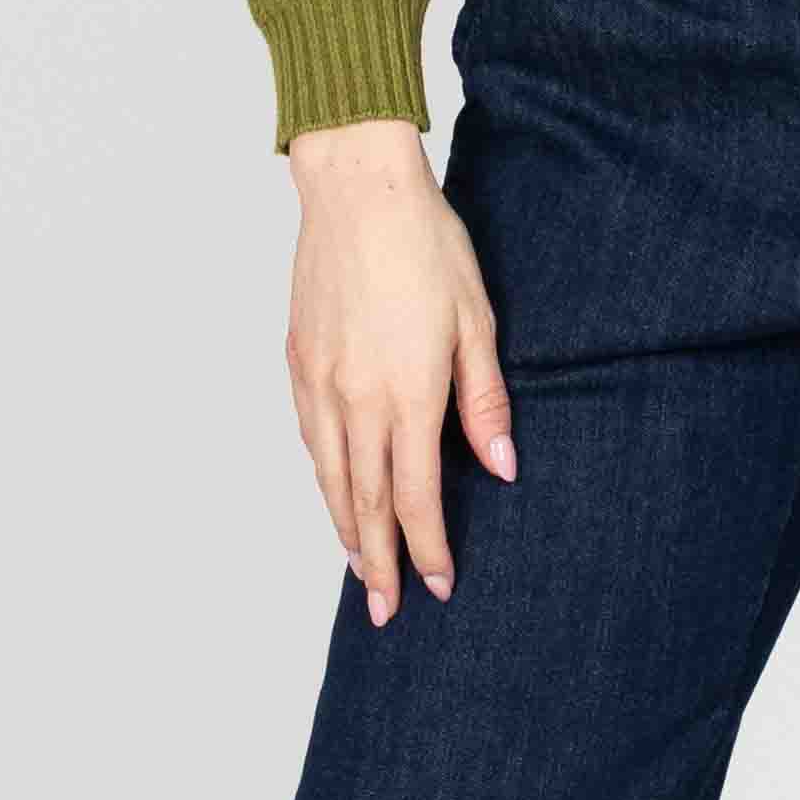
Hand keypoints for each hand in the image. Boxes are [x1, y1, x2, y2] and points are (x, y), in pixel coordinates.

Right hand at [281, 118, 517, 619]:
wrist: (356, 188)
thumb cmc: (425, 244)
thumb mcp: (476, 321)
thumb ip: (485, 403)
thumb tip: (501, 468)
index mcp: (407, 394)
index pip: (417, 497)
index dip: (427, 548)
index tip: (438, 585)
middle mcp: (356, 399)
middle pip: (365, 503)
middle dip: (377, 562)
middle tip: (383, 610)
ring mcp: (320, 382)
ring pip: (330, 478)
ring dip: (345, 529)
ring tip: (358, 567)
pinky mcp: (298, 360)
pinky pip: (311, 438)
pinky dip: (323, 478)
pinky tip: (335, 491)